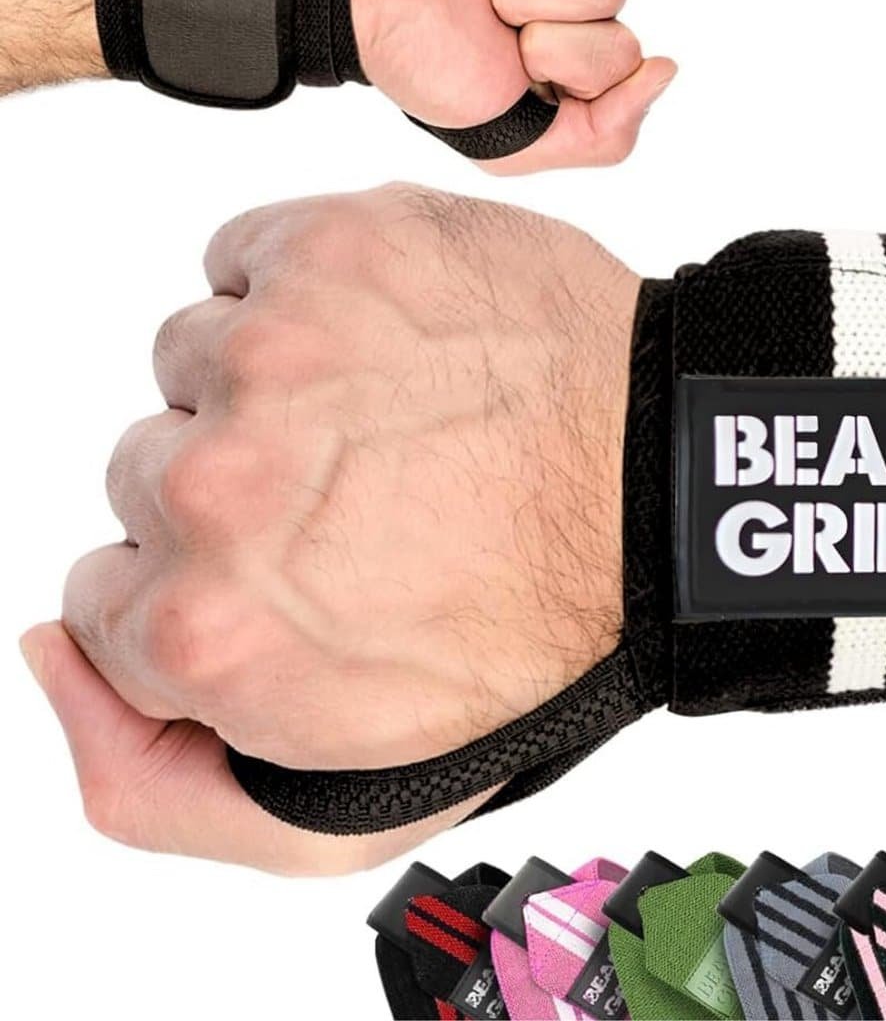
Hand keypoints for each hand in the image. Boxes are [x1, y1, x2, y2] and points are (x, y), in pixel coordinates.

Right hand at [22, 184, 636, 872]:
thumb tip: (49, 655)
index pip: (108, 603)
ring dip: (273, 390)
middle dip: (240, 493)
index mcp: (209, 626)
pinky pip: (245, 267)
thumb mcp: (355, 803)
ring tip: (388, 420)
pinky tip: (388, 346)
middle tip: (362, 498)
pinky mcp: (327, 247)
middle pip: (146, 475)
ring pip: (194, 365)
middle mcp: (215, 481)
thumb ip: (155, 786)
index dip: (206, 589)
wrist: (660, 485)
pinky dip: (299, 299)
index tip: (291, 572)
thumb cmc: (536, 629)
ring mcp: (270, 347)